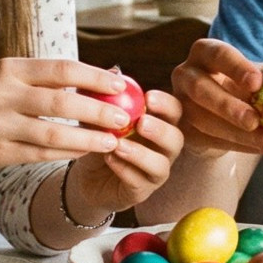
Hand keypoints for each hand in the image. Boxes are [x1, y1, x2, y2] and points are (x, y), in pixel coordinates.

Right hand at [0, 58, 134, 172]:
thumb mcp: (3, 77)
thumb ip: (45, 78)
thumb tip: (100, 75)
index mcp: (8, 69)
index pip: (61, 69)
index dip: (94, 76)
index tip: (121, 83)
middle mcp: (3, 95)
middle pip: (62, 103)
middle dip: (98, 111)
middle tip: (124, 118)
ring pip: (55, 135)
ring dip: (88, 139)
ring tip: (112, 141)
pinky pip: (41, 155)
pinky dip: (66, 154)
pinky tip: (83, 151)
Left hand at [68, 89, 186, 216]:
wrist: (86, 176)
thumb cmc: (100, 140)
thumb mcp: (99, 116)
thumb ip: (107, 95)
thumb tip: (114, 70)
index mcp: (159, 125)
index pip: (175, 112)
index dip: (167, 104)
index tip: (148, 97)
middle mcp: (163, 149)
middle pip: (177, 139)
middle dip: (161, 130)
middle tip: (141, 122)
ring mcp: (155, 172)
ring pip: (160, 165)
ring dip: (140, 153)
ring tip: (119, 144)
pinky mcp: (141, 192)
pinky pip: (139, 182)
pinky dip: (124, 169)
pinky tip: (109, 159)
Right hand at [170, 38, 262, 155]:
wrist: (223, 115)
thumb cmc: (243, 87)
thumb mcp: (256, 77)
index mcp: (204, 52)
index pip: (217, 54)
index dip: (236, 68)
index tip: (257, 83)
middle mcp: (185, 74)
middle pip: (200, 87)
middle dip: (228, 105)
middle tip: (255, 120)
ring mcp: (178, 103)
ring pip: (202, 119)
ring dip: (236, 132)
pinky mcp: (182, 130)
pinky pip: (206, 140)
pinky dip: (237, 145)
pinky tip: (260, 147)